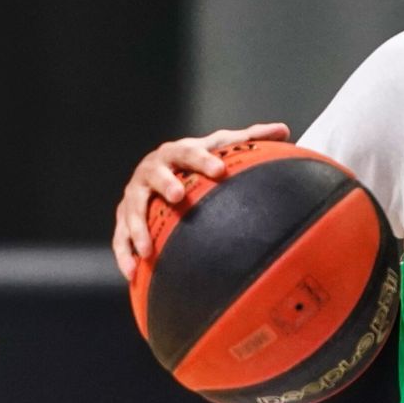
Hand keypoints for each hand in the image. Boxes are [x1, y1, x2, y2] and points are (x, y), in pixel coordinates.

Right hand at [112, 122, 290, 278]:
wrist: (165, 172)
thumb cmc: (199, 161)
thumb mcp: (222, 146)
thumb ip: (251, 138)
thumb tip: (283, 130)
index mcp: (176, 153)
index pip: (188, 152)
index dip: (202, 160)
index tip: (220, 170)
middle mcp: (151, 171)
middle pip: (155, 175)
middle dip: (165, 184)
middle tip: (179, 196)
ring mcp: (136, 195)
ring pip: (133, 209)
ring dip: (138, 227)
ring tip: (148, 249)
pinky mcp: (125, 217)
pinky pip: (120, 237)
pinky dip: (124, 254)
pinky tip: (132, 272)